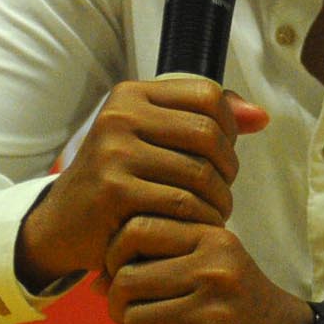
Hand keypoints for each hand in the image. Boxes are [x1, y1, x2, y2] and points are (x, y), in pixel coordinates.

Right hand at [14, 79, 268, 290]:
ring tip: (215, 213)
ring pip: (199, 173)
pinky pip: (181, 204)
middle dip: (228, 168)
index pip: (208, 94)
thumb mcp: (153, 139)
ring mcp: (114, 152)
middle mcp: (120, 116)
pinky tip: (197, 229)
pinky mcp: (114, 191)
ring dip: (219, 200)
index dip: (229, 126)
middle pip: (208, 133)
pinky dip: (200, 220)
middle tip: (225, 191)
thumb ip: (206, 122)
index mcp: (131, 94)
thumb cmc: (120, 177)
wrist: (62, 223)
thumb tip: (261, 117)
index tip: (223, 155)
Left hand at [102, 216, 312, 323]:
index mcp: (212, 238)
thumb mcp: (208, 267)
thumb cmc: (238, 304)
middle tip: (133, 312)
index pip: (137, 229)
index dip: (116, 254)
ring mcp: (213, 309)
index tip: (124, 272)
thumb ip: (156, 264)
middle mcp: (214, 269)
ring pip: (133, 320)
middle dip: (120, 302)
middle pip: (127, 280)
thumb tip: (94, 283)